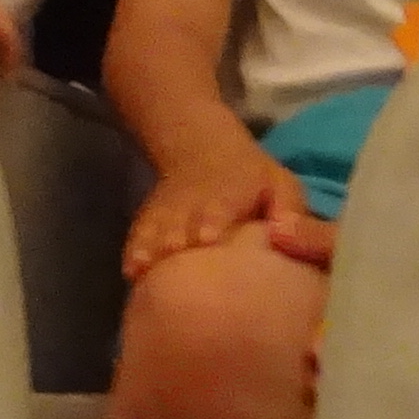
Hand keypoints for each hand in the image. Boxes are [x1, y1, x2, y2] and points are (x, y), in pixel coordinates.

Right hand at [122, 131, 331, 279]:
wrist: (201, 147)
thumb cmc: (251, 177)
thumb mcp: (279, 183)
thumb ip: (288, 209)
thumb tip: (284, 234)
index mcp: (228, 193)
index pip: (218, 207)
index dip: (212, 221)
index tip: (207, 237)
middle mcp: (193, 201)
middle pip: (181, 220)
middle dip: (174, 238)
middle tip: (171, 256)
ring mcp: (168, 209)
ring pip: (157, 227)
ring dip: (149, 246)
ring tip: (142, 270)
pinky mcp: (152, 216)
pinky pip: (140, 232)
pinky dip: (133, 250)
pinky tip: (130, 271)